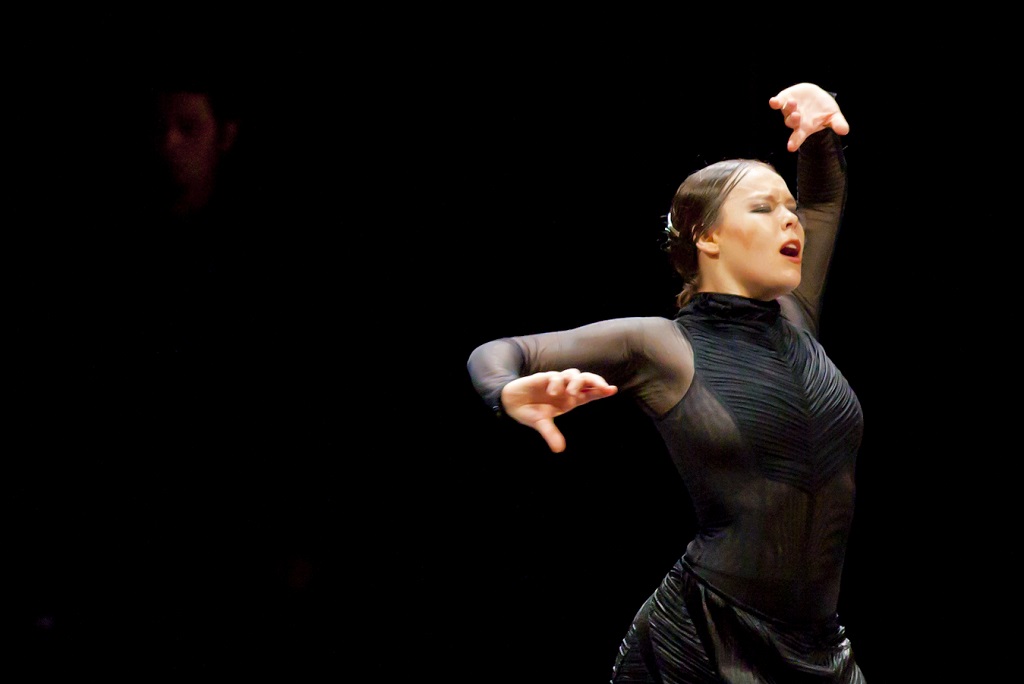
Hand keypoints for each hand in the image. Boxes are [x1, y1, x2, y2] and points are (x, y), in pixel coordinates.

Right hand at [500, 369, 617, 452]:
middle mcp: (566, 389)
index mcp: (571, 400)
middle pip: (587, 380)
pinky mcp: (545, 377)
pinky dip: (556, 383)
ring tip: (571, 394)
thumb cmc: (530, 412)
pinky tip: (550, 392)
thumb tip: (559, 450)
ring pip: (574, 374)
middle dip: (596, 381)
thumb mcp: (542, 424)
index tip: (612, 390)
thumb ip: (551, 434)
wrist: (511, 403)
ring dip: (576, 382)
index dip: (602, 391)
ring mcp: (557, 382)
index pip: (590, 394)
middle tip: (604, 387)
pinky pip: (555, 376)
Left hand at [769, 83, 849, 151]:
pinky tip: (773, 102)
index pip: (798, 137)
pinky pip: (778, 102)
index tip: (791, 147)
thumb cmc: (824, 110)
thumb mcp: (833, 116)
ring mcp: (788, 110)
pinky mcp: (785, 99)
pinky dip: (775, 102)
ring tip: (794, 103)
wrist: (816, 97)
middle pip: (791, 122)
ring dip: (789, 108)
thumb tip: (845, 131)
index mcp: (804, 128)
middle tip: (797, 116)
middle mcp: (794, 120)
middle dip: (793, 120)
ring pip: (786, 111)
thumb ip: (837, 124)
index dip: (795, 142)